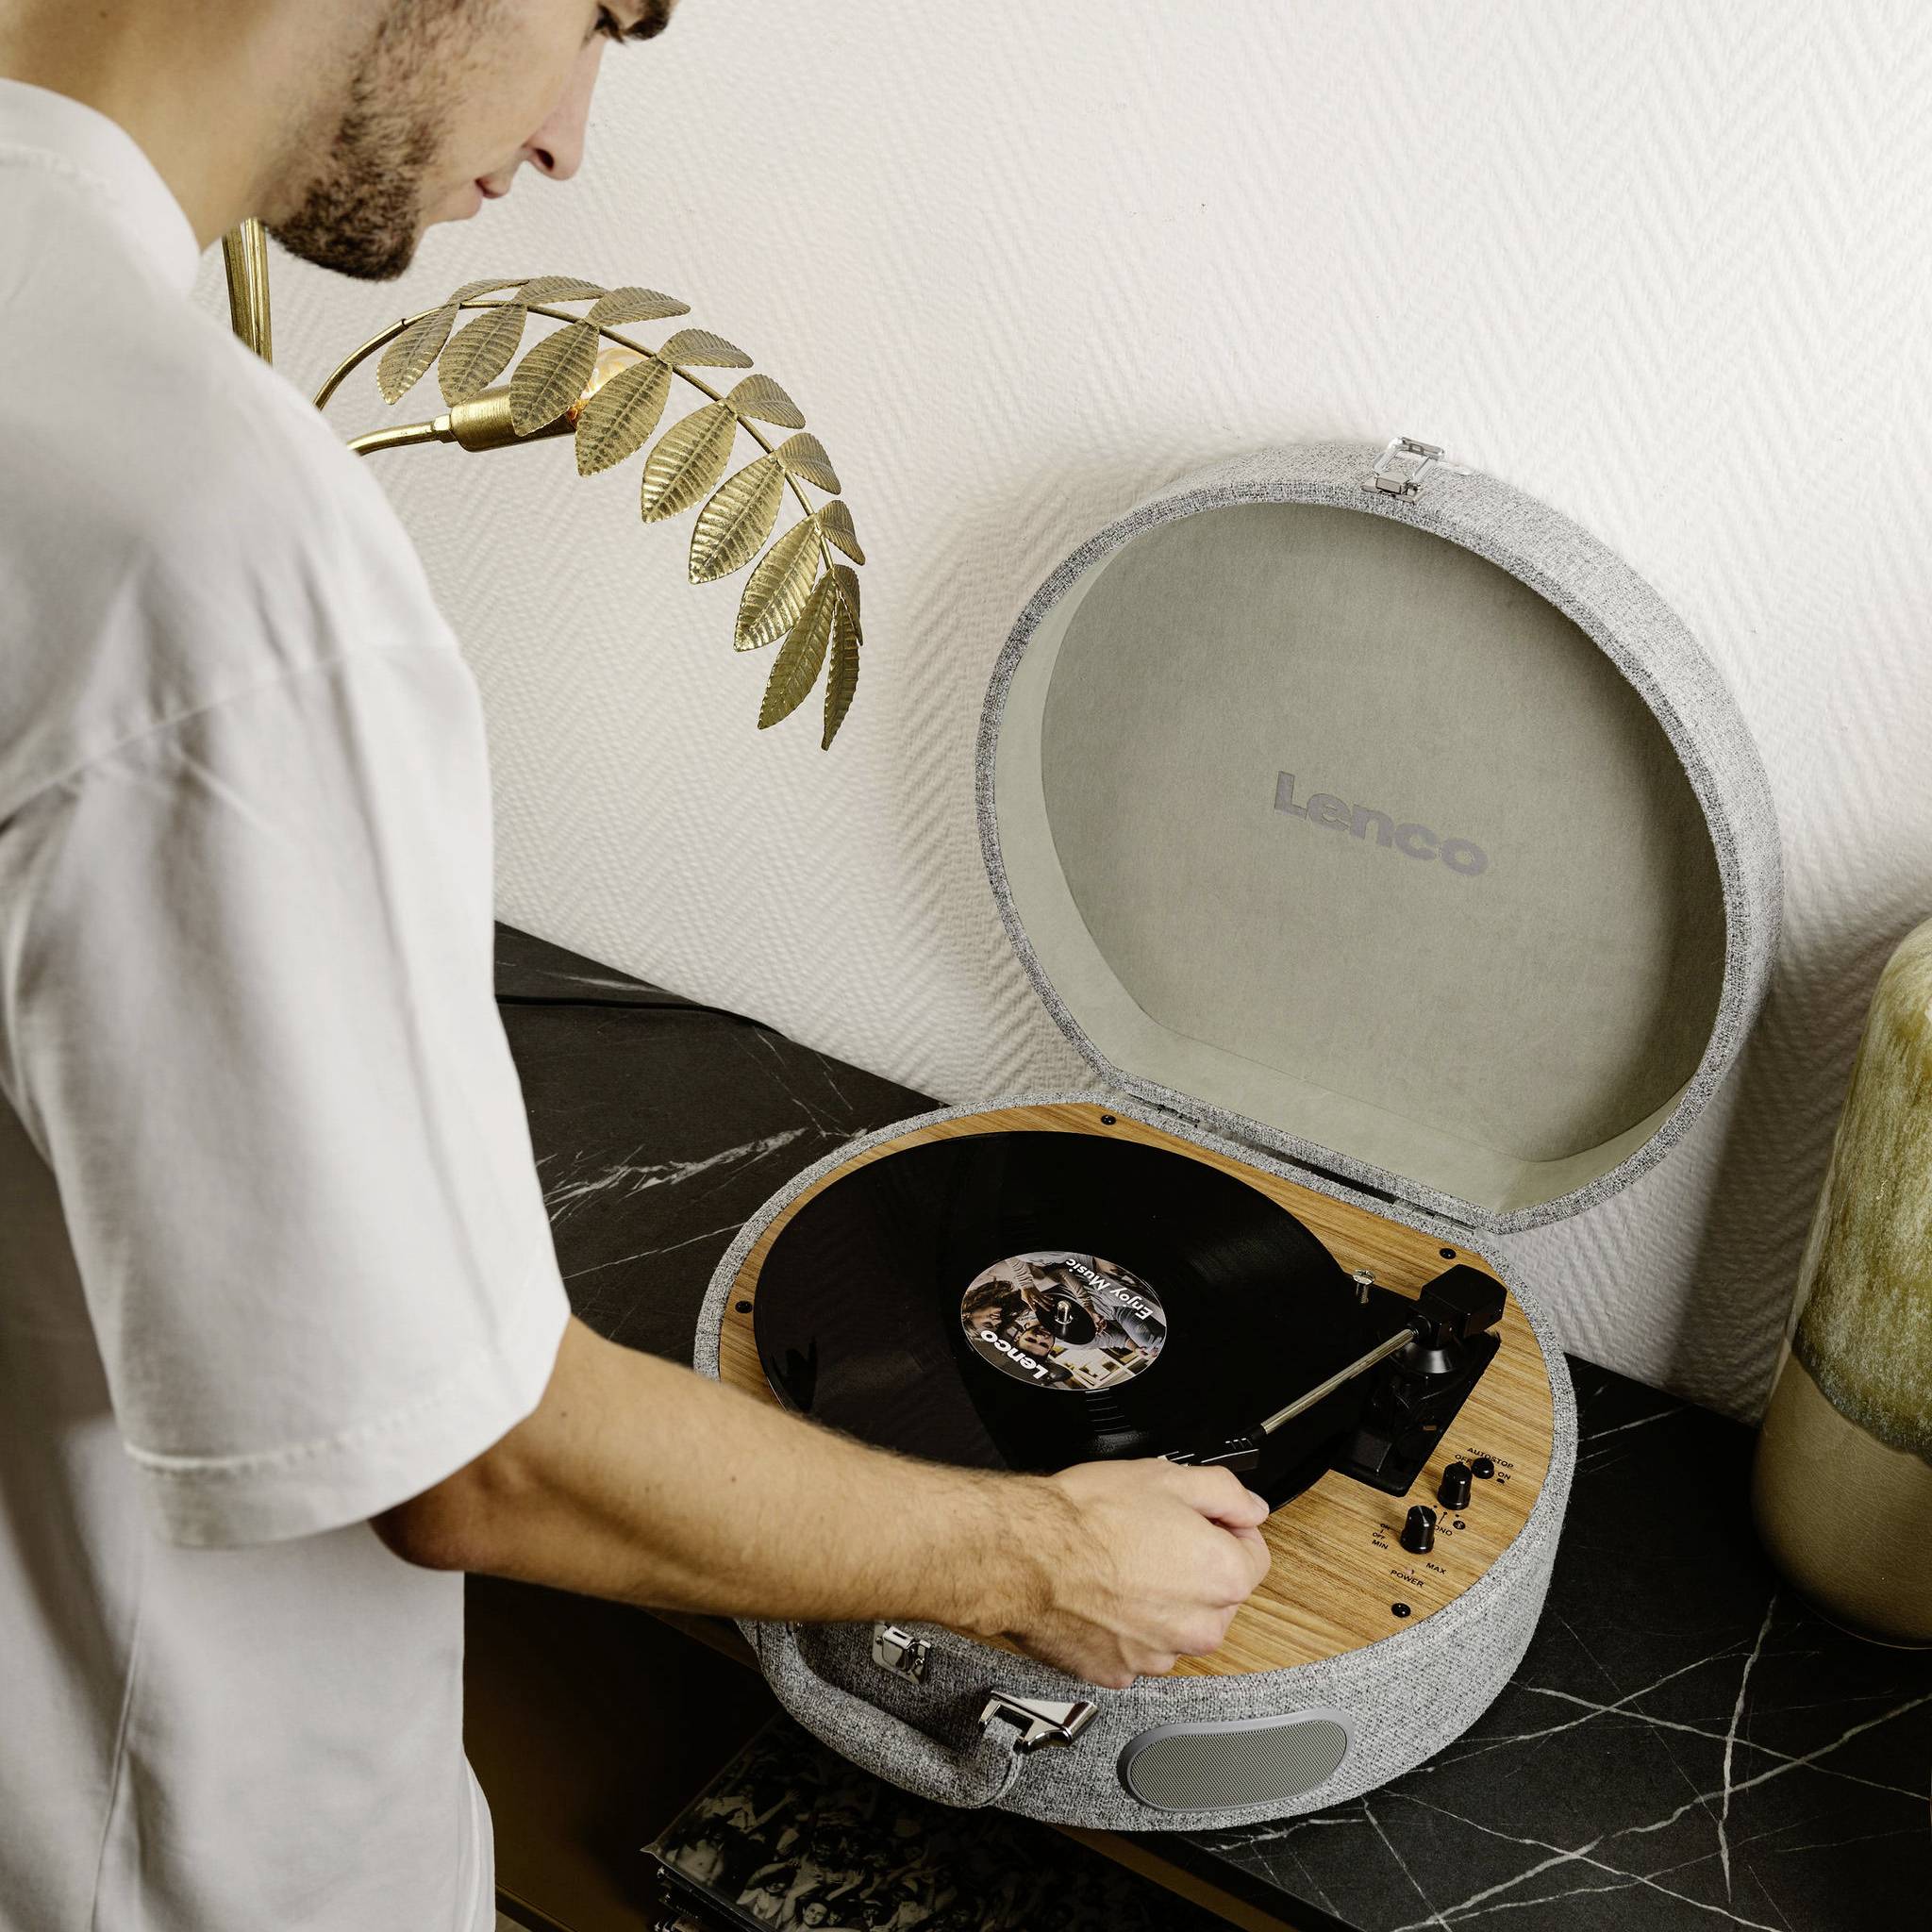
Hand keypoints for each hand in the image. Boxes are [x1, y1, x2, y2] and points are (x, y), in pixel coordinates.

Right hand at [995, 1459, 1273, 1687]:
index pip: (1255, 1554)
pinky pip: (1135, 1649)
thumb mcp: (1168, 1476)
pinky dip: (1123, 1628)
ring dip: (1160, 1601)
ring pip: (1175, 1625)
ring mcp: (1157, 1656)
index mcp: (1223, 1577)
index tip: (1202, 1519)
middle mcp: (1199, 1627)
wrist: (1025, 1554)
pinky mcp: (1118, 1672)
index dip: (1226, 1528)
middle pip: (1216, 1595)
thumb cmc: (1088, 1517)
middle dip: (1194, 1567)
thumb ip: (1225, 1492)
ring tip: (1120, 1565)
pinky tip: (1101, 1595)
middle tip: (1152, 1536)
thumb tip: (1250, 1507)